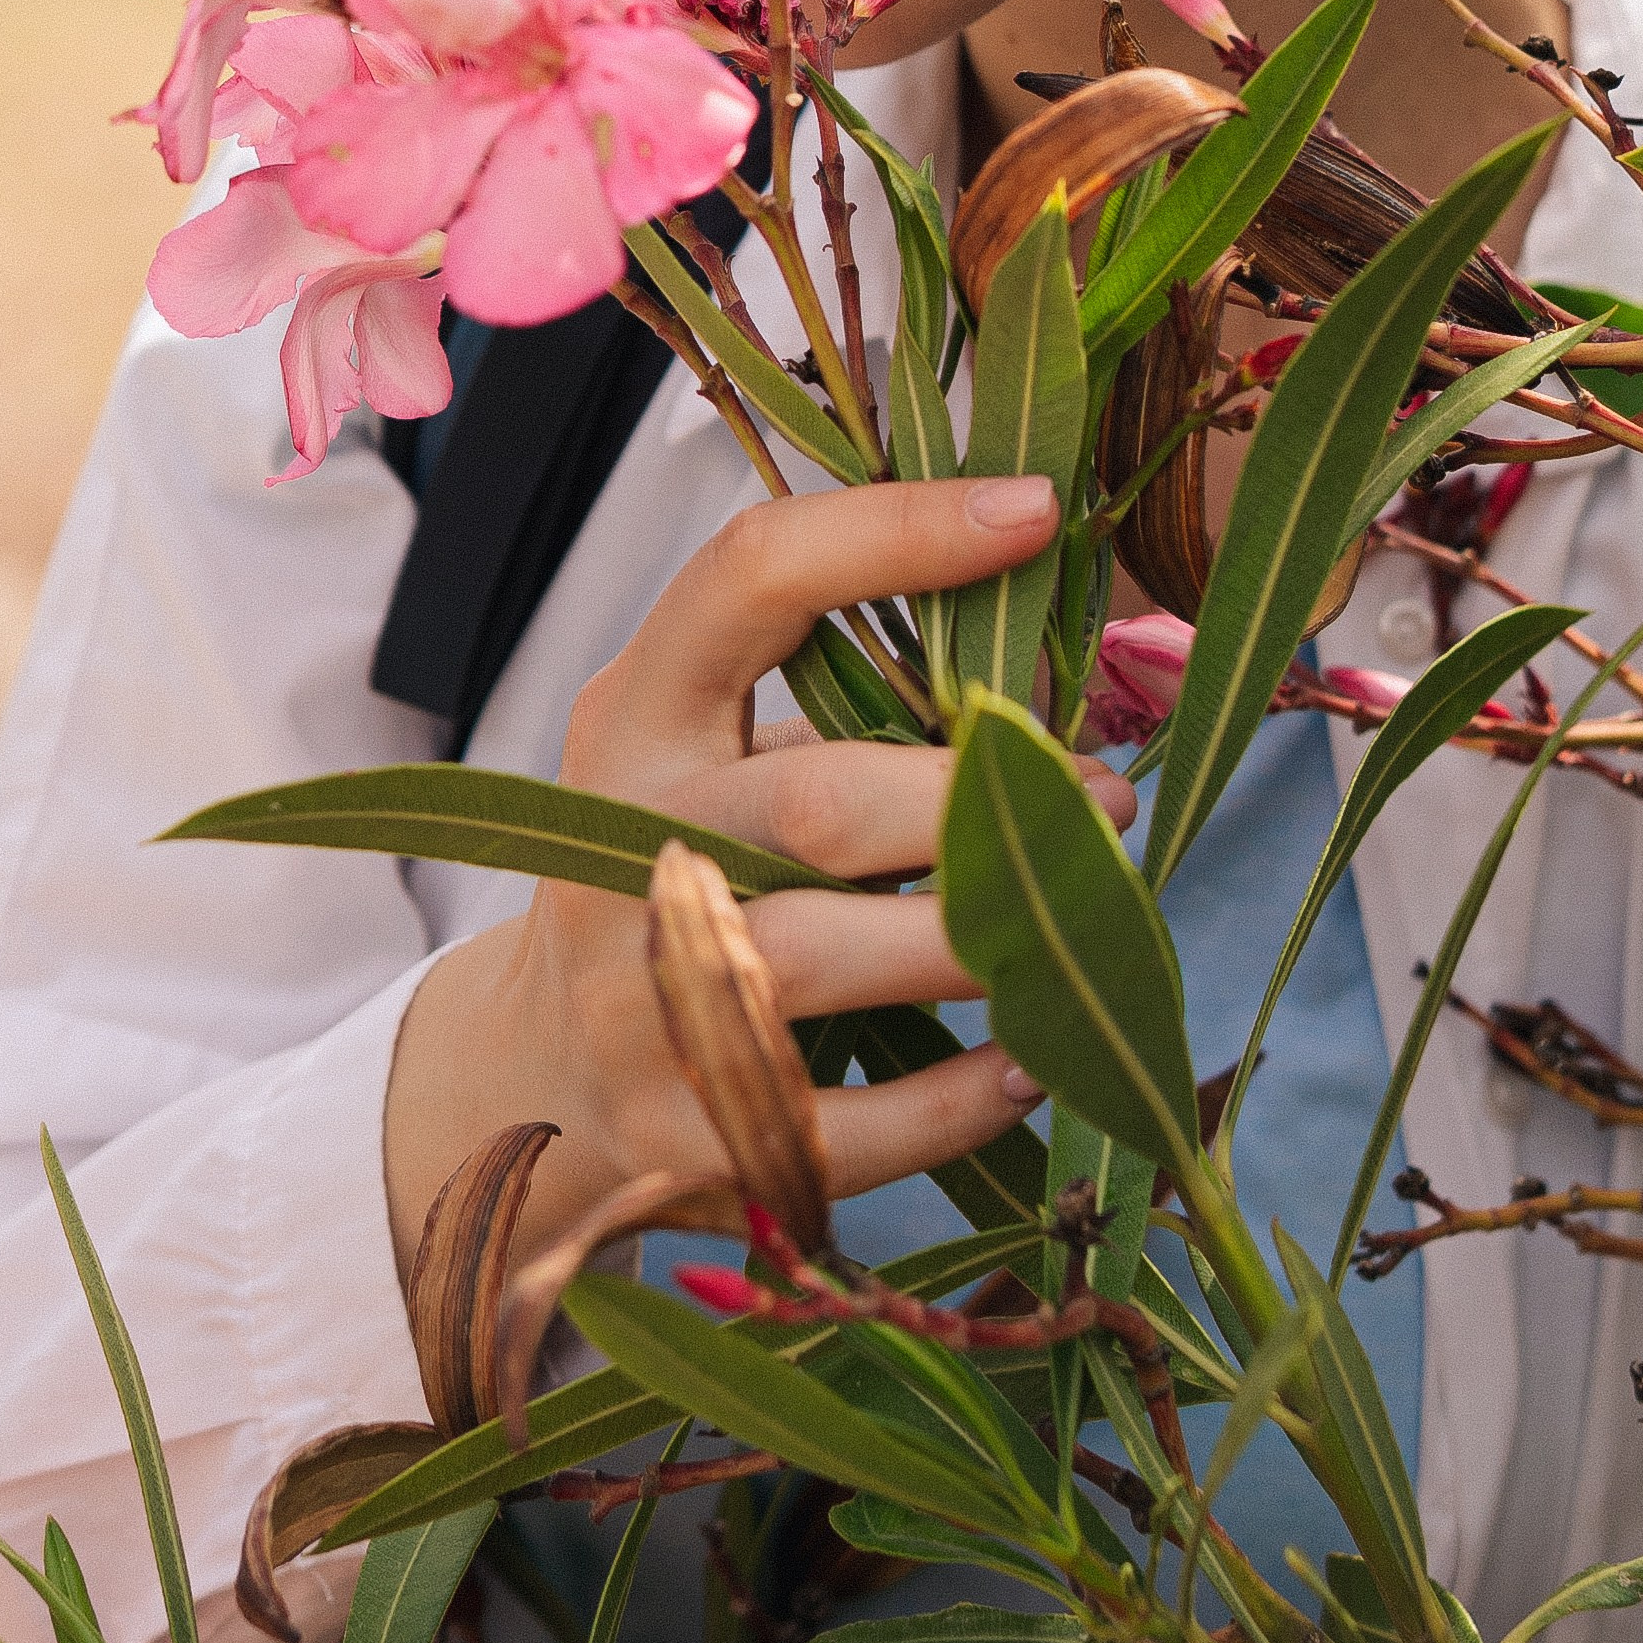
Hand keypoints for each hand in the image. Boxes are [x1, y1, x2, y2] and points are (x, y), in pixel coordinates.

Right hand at [382, 473, 1133, 1278]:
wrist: (539, 1068)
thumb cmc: (688, 870)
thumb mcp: (714, 752)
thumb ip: (847, 702)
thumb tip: (1066, 665)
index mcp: (640, 713)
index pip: (751, 577)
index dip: (893, 533)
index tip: (1030, 510)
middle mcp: (619, 840)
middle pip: (816, 803)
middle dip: (980, 801)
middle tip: (1102, 801)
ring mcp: (636, 994)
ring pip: (823, 955)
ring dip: (978, 939)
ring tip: (1075, 925)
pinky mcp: (673, 1131)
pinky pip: (838, 1124)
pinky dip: (954, 1096)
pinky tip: (1026, 1065)